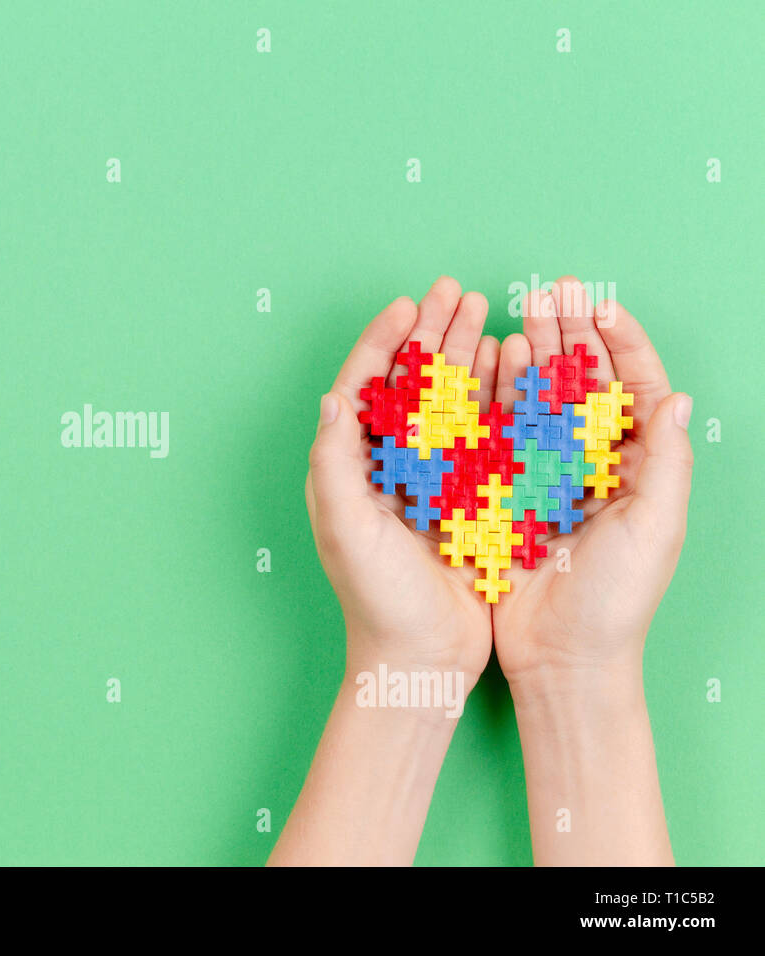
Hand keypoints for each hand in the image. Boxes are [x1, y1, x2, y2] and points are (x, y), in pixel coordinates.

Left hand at [307, 277, 498, 690]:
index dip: (384, 342)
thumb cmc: (374, 598)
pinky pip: (480, 434)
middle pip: (410, 383)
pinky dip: (493, 396)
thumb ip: (334, 463)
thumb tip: (332, 398)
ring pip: (448, 400)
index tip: (407, 304)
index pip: (365, 387)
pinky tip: (510, 366)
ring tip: (485, 311)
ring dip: (464, 355)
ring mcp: (427, 479)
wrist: (419, 658)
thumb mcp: (344, 528)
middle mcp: (385, 466)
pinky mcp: (465, 497)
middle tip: (454, 290)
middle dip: (430, 334)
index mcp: (349, 466)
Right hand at [492, 277, 693, 685]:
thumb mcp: (655, 529)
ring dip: (533, 353)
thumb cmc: (618, 600)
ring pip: (541, 398)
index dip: (621, 342)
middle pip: (584, 382)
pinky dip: (497, 395)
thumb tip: (677, 398)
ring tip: (521, 311)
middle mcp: (594, 463)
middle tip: (552, 288)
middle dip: (571, 331)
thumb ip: (667, 462)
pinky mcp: (506, 492)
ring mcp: (548, 475)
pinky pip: (502, 432)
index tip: (601, 305)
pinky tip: (489, 363)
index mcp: (639, 467)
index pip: (635, 388)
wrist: (561, 657)